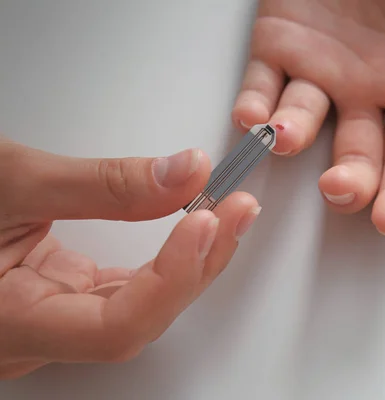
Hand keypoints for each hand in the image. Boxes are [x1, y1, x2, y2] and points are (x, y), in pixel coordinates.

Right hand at [0, 139, 260, 379]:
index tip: (206, 219)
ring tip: (229, 213)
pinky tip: (192, 226)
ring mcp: (56, 319)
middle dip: (198, 263)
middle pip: (142, 317)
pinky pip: (130, 287)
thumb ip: (102, 183)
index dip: (171, 278)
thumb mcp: (10, 179)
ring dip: (192, 259)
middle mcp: (38, 335)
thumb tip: (187, 173)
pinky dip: (166, 255)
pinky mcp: (65, 296)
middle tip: (237, 209)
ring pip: (143, 305)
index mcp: (10, 322)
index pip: (115, 328)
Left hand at [232, 0, 384, 235]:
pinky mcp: (276, 42)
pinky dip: (253, 104)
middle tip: (339, 187)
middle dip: (349, 179)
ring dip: (291, 136)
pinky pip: (261, 83)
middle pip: (356, 154)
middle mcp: (363, 86)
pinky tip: (252, 119)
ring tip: (285, 136)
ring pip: (302, 121)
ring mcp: (318, 68)